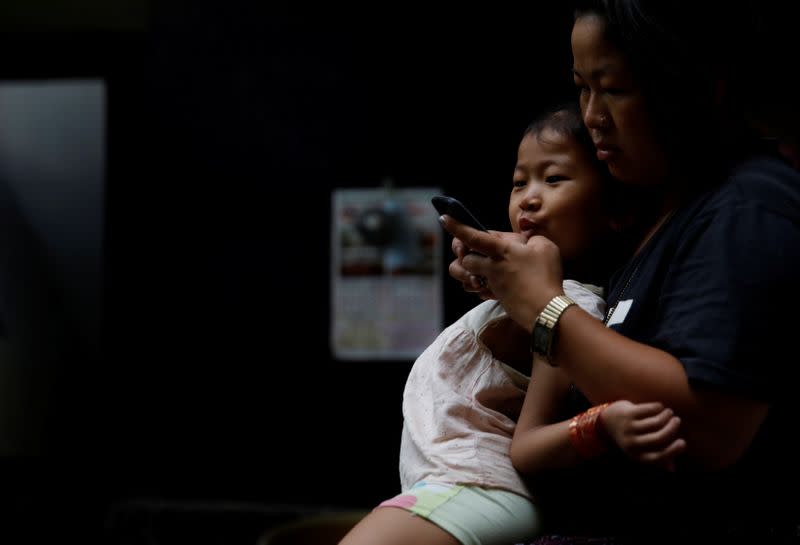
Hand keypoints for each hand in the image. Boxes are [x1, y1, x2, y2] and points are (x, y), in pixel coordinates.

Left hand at [440, 214, 563, 328]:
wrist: (545, 310)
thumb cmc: (545, 276)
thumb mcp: (545, 247)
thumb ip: (531, 239)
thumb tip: (525, 243)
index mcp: (501, 250)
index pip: (473, 236)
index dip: (456, 226)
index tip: (442, 218)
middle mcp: (491, 266)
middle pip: (464, 259)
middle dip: (463, 254)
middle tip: (470, 251)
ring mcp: (491, 283)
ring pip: (466, 277)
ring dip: (468, 273)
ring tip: (478, 272)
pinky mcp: (494, 297)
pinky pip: (478, 291)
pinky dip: (480, 287)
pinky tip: (490, 285)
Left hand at [601, 400, 686, 471]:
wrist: (607, 420)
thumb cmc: (631, 436)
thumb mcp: (640, 449)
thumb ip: (657, 458)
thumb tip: (672, 469)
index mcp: (636, 455)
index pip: (658, 457)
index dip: (673, 451)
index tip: (682, 442)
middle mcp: (631, 443)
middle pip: (659, 438)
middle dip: (672, 429)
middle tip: (677, 421)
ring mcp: (628, 428)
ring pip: (655, 422)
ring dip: (666, 416)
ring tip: (669, 413)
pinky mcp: (627, 413)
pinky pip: (649, 409)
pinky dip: (658, 407)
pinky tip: (660, 407)